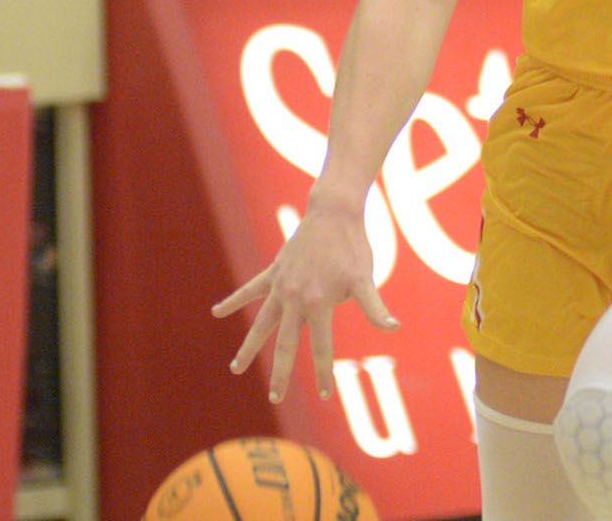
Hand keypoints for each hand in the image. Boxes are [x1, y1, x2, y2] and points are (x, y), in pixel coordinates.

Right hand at [211, 193, 397, 402]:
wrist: (334, 212)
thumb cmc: (354, 247)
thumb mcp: (366, 278)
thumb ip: (374, 307)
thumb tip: (393, 327)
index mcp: (318, 303)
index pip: (321, 347)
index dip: (325, 372)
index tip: (327, 394)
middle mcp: (294, 298)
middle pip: (284, 343)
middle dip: (280, 372)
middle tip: (275, 398)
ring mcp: (281, 285)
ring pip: (260, 323)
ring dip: (248, 346)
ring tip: (235, 369)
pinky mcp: (274, 272)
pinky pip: (251, 290)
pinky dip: (234, 301)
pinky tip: (217, 312)